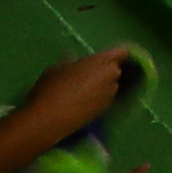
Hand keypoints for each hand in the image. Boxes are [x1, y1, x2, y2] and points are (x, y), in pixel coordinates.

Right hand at [11, 53, 127, 139]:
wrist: (49, 119)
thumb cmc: (52, 88)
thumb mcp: (56, 69)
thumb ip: (69, 61)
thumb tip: (72, 56)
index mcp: (101, 62)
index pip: (121, 52)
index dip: (116, 54)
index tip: (103, 57)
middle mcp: (111, 77)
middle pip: (114, 70)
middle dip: (105, 70)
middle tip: (87, 74)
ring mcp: (110, 94)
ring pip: (110, 85)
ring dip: (101, 85)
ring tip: (82, 90)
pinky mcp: (105, 110)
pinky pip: (104, 98)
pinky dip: (97, 97)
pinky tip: (82, 102)